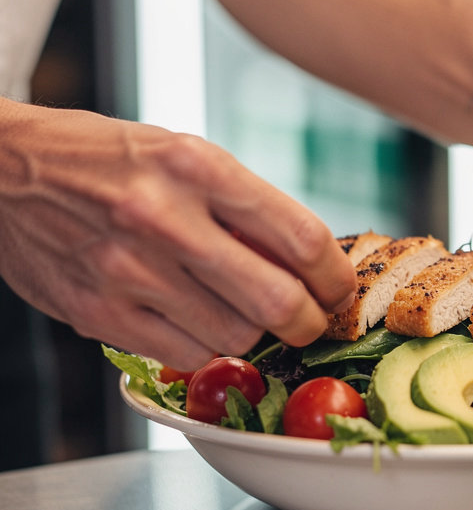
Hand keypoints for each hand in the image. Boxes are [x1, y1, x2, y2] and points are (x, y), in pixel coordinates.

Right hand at [0, 103, 355, 368]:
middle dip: (310, 322)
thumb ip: (245, 207)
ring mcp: (126, 271)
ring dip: (253, 334)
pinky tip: (196, 319)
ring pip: (235, 338)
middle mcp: (163, 217)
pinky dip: (205, 346)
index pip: (302, 238)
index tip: (339, 288)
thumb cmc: (105, 158)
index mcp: (196, 166)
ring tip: (240, 310)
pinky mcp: (96, 313)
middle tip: (310, 320)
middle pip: (277, 302)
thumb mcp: (183, 155)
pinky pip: (184, 354)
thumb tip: (312, 262)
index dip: (335, 276)